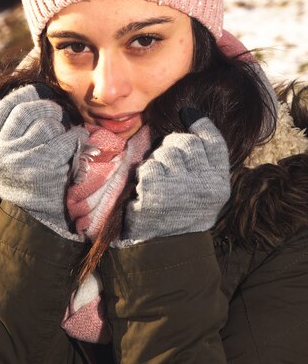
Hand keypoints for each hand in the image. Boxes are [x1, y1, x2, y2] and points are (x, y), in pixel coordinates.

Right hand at [0, 83, 87, 234]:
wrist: (33, 214)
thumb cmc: (26, 175)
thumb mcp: (8, 152)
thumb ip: (14, 128)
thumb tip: (34, 93)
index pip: (4, 108)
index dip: (22, 94)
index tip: (36, 91)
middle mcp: (3, 150)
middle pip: (26, 111)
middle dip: (46, 107)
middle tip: (57, 112)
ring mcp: (22, 158)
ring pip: (46, 124)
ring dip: (62, 124)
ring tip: (67, 130)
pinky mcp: (45, 166)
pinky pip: (65, 139)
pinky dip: (76, 136)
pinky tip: (79, 138)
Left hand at [122, 109, 230, 241]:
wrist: (165, 248)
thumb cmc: (183, 213)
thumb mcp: (205, 191)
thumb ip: (203, 161)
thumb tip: (192, 117)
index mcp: (219, 184)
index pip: (214, 143)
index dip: (201, 124)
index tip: (189, 114)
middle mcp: (204, 185)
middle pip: (186, 143)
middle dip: (172, 145)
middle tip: (168, 161)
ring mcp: (180, 188)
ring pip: (165, 152)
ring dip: (157, 162)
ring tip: (159, 181)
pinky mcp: (156, 192)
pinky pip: (148, 166)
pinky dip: (144, 175)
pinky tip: (148, 190)